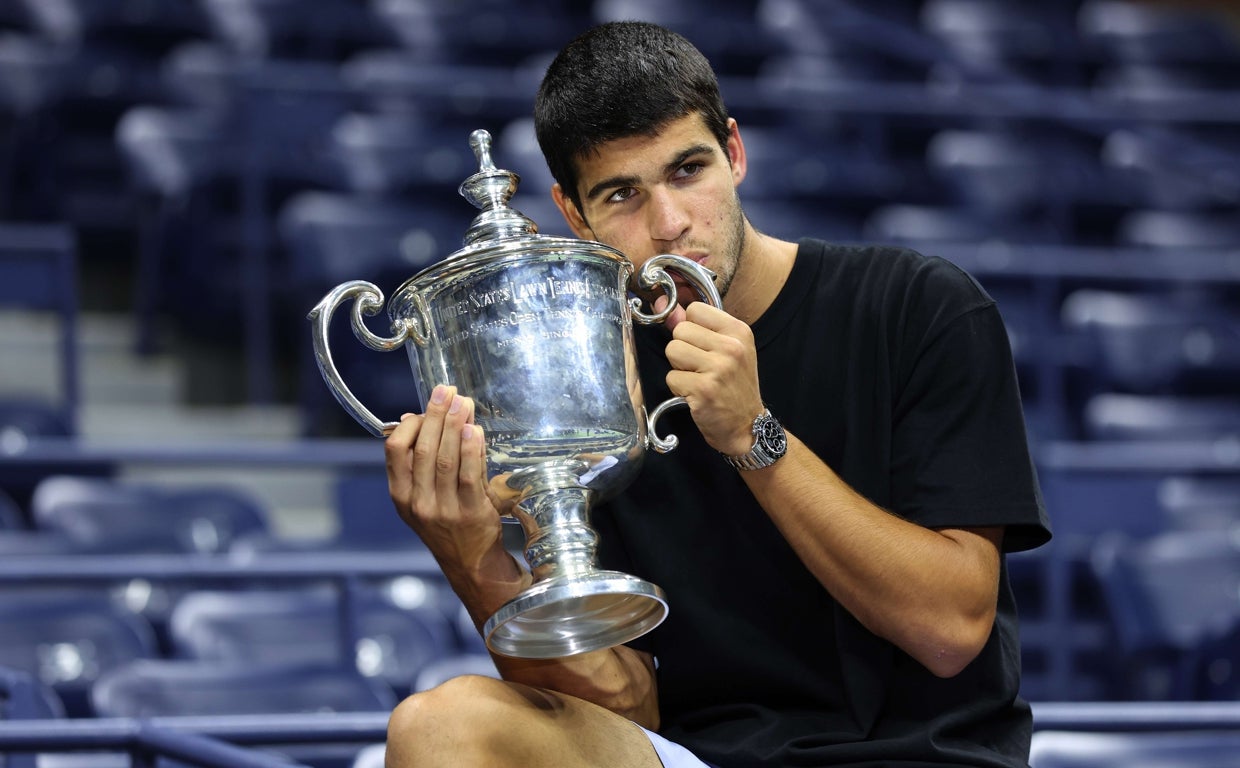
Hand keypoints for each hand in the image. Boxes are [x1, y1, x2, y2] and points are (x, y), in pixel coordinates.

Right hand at [384, 384, 524, 605]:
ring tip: (463, 403)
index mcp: (401, 495)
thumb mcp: (422, 497)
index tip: (426, 405)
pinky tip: (474, 430)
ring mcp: (443, 510)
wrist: (471, 563)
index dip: (410, 423)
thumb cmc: (448, 523)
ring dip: (454, 426)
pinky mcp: (470, 513)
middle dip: (436, 415)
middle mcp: (418, 503)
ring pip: (445, 458)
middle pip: (422, 449)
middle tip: (448, 392)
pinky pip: (469, 475)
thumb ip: (419, 462)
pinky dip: (471, 449)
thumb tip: (416, 418)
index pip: (394, 450)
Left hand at [662, 301, 764, 456]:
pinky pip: (671, 377)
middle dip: (683, 349)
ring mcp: (718, 368)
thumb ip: (695, 325)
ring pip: (672, 350)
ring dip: (678, 368)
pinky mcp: (704, 389)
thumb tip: (660, 304)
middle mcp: (731, 347)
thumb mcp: (726, 349)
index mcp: (738, 331)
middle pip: (680, 330)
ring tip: (697, 378)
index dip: (691, 327)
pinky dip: (679, 388)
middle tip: (701, 367)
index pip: (695, 310)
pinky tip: (696, 394)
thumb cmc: (734, 386)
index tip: (702, 345)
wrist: (748, 425)